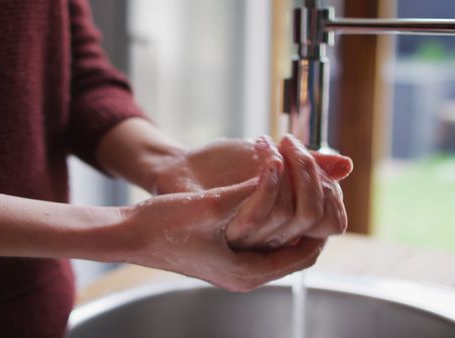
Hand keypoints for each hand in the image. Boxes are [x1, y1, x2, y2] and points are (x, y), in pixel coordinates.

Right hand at [107, 179, 324, 291]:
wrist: (128, 235)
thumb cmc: (163, 225)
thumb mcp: (211, 205)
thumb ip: (250, 190)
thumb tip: (283, 168)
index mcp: (247, 272)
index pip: (305, 255)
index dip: (320, 225)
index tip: (325, 195)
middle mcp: (245, 275)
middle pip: (296, 251)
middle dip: (307, 219)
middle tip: (313, 188)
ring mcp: (235, 268)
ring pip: (280, 245)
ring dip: (290, 217)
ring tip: (295, 188)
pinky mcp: (225, 256)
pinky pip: (263, 241)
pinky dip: (273, 220)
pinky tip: (271, 194)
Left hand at [225, 135, 349, 249]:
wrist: (182, 171)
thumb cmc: (227, 166)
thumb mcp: (273, 161)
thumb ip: (310, 167)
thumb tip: (347, 165)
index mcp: (294, 225)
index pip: (333, 222)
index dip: (330, 191)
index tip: (311, 158)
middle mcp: (276, 238)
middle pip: (312, 215)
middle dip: (308, 171)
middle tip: (288, 141)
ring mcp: (252, 239)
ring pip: (286, 212)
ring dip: (281, 169)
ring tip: (265, 142)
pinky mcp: (227, 230)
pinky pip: (258, 212)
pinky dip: (266, 179)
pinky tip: (261, 153)